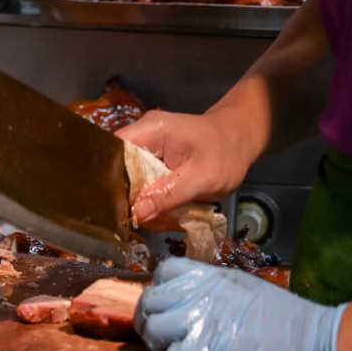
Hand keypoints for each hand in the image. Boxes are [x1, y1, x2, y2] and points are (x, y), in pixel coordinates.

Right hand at [115, 110, 257, 229]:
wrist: (240, 140)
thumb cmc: (227, 153)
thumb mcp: (204, 177)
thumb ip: (170, 194)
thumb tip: (138, 213)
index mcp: (150, 131)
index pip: (112, 153)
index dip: (111, 181)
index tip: (121, 207)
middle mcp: (140, 137)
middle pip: (117, 172)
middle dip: (132, 200)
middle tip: (152, 219)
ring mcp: (144, 151)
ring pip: (128, 184)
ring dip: (145, 206)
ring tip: (169, 217)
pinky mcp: (150, 163)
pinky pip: (140, 186)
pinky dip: (153, 203)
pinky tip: (170, 211)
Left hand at [135, 257, 351, 350]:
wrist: (323, 349)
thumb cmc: (294, 326)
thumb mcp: (250, 294)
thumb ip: (218, 295)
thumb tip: (192, 307)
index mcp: (214, 277)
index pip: (165, 271)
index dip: (158, 291)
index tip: (166, 308)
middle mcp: (202, 293)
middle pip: (149, 301)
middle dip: (149, 321)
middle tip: (163, 339)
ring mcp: (202, 321)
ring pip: (154, 329)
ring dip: (160, 346)